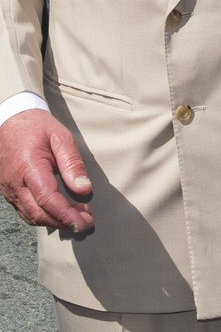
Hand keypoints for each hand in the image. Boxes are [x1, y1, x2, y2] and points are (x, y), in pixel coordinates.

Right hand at [0, 109, 93, 232]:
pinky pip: (24, 210)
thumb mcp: (61, 137)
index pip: (47, 200)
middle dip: (64, 223)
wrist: (10, 120)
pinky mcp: (9, 190)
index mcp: (29, 168)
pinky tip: (59, 213)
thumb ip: (72, 163)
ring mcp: (9, 189)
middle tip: (86, 223)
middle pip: (39, 214)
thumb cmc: (37, 127)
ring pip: (31, 215)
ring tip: (78, 218)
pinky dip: (43, 216)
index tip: (83, 222)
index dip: (66, 215)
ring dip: (54, 221)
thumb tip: (84, 189)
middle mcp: (15, 183)